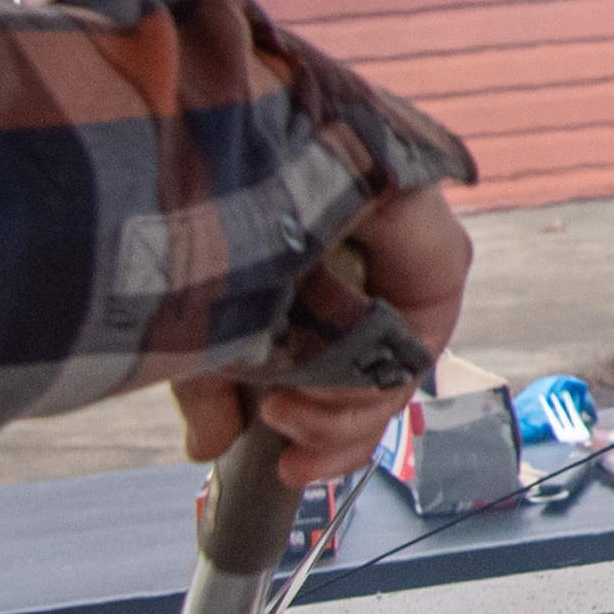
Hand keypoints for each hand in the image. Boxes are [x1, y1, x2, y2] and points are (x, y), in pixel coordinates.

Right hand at [177, 185, 472, 477]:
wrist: (197, 143)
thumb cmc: (183, 214)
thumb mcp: (192, 320)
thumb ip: (211, 384)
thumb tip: (209, 448)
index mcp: (312, 263)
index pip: (347, 361)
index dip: (327, 426)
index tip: (289, 470)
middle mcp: (364, 249)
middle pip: (380, 365)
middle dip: (338, 428)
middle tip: (293, 458)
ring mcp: (403, 239)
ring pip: (401, 356)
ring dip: (347, 409)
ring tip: (286, 417)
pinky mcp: (430, 238)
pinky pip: (422, 328)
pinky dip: (378, 374)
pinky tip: (318, 390)